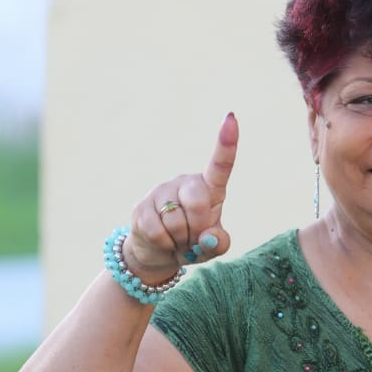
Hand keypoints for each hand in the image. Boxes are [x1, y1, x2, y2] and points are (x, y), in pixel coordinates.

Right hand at [122, 113, 238, 280]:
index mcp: (209, 188)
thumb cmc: (193, 244)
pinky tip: (163, 242)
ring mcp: (161, 192)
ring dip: (180, 240)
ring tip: (177, 240)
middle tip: (194, 238)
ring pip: (176, 222)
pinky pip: (157, 231)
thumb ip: (219, 242)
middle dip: (198, 227)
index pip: (220, 165)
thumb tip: (207, 238)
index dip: (226, 144)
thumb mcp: (213, 247)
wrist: (159, 253)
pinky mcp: (141, 207)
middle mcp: (185, 184)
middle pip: (197, 201)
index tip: (230, 118)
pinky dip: (164, 245)